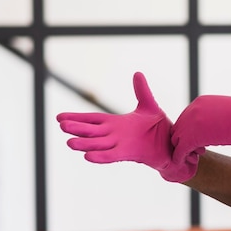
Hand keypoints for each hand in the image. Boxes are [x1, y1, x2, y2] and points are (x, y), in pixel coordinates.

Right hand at [56, 72, 197, 181]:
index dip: (77, 118)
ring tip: (69, 143)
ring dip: (84, 144)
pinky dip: (101, 156)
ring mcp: (120, 145)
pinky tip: (88, 157)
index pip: (92, 119)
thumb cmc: (158, 128)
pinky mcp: (129, 154)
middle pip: (91, 131)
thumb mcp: (149, 105)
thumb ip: (142, 90)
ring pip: (98, 144)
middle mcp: (114, 134)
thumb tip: (137, 73)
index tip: (59, 117)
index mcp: (115, 123)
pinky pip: (111, 156)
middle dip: (77, 128)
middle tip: (61, 125)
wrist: (171, 145)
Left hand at [171, 95, 230, 164]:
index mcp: (200, 102)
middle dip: (185, 142)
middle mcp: (192, 109)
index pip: (186, 119)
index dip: (190, 133)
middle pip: (179, 128)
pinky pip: (181, 149)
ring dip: (183, 150)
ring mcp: (191, 122)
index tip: (200, 144)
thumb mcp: (223, 114)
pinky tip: (188, 163)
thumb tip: (209, 129)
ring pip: (177, 139)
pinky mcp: (193, 135)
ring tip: (195, 158)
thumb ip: (211, 119)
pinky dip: (181, 157)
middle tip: (197, 153)